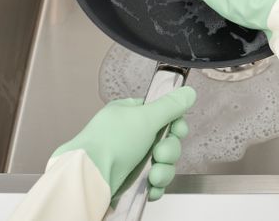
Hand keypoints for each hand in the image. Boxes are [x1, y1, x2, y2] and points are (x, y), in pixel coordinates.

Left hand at [52, 87, 195, 199]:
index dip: (175, 123)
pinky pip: (152, 181)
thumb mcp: (146, 117)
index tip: (178, 130)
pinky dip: (155, 185)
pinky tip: (151, 187)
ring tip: (154, 176)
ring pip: (161, 162)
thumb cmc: (111, 142)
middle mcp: (130, 134)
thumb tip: (188, 92)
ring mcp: (129, 158)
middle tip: (160, 154)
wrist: (89, 179)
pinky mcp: (129, 180)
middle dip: (169, 149)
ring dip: (163, 170)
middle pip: (165, 139)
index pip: (161, 113)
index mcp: (130, 113)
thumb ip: (171, 105)